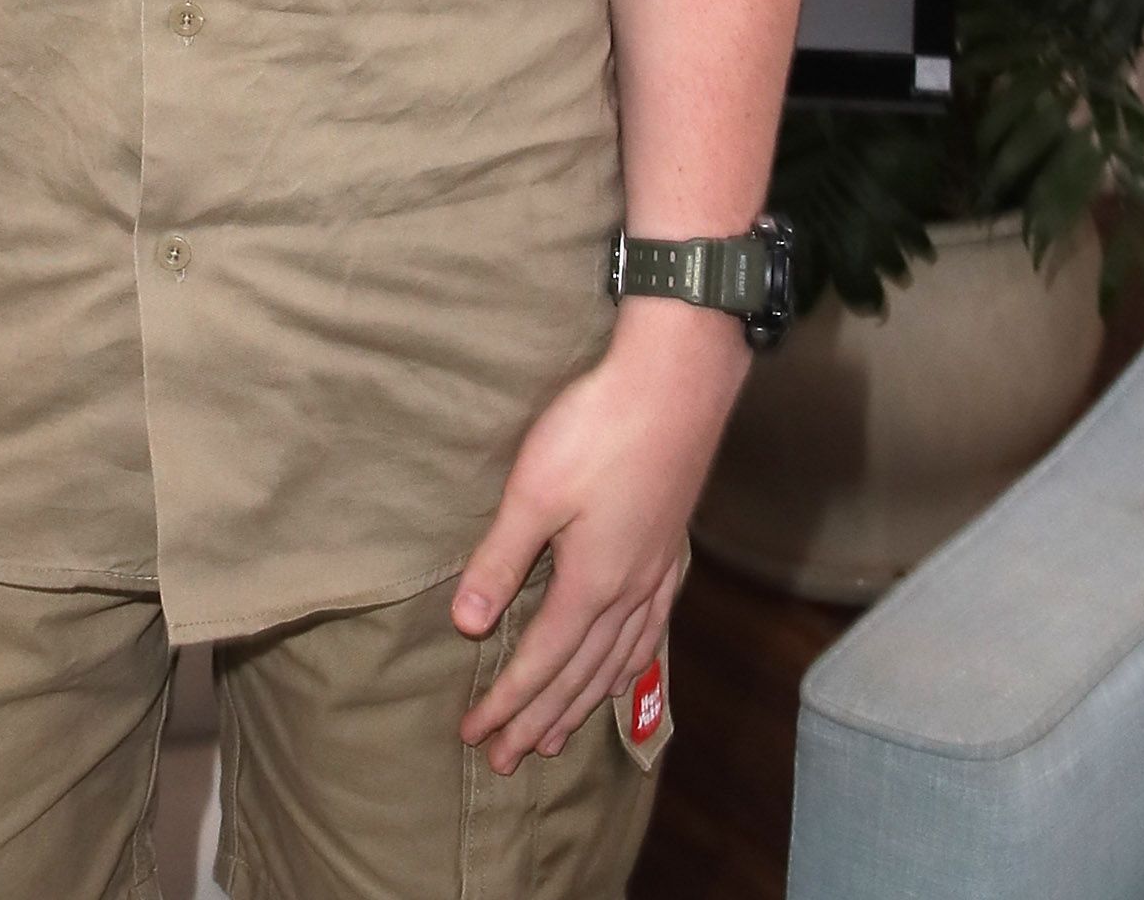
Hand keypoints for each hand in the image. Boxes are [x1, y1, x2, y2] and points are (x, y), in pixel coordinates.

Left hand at [452, 308, 746, 774]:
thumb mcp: (534, 490)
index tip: (474, 735)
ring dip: (582, 701)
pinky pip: (650, 631)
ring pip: (617, 659)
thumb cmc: (599, 429)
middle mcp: (630, 592)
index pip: (541, 662)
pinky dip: (628, 664)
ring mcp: (657, 572)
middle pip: (579, 675)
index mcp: (592, 584)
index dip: (506, 703)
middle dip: (539, 719)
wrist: (676, 383)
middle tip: (504, 759)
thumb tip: (467, 626)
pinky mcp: (671, 547)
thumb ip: (501, 560)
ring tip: (556, 734)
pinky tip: (623, 665)